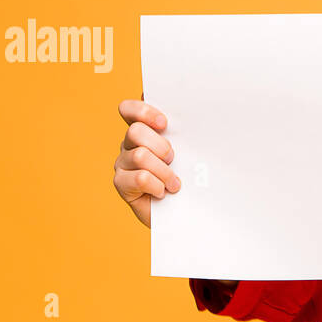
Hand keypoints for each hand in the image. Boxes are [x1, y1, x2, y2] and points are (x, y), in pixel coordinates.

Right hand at [113, 97, 180, 228]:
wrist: (184, 212)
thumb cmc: (189, 179)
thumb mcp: (189, 153)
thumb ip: (184, 135)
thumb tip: (200, 120)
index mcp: (144, 131)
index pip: (128, 109)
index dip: (143, 111)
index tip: (164, 123)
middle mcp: (128, 144)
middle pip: (135, 131)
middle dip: (161, 146)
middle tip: (173, 159)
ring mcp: (122, 163)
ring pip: (140, 156)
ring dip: (164, 171)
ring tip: (174, 183)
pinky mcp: (121, 183)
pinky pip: (140, 178)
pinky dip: (157, 186)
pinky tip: (162, 193)